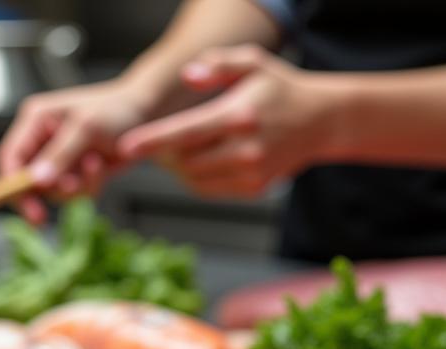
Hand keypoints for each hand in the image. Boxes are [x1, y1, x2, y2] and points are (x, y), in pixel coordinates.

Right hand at [0, 80, 152, 222]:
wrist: (144, 114)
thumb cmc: (115, 110)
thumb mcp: (86, 128)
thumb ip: (60, 154)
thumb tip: (37, 182)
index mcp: (35, 120)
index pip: (9, 158)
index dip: (14, 187)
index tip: (32, 212)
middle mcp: (41, 139)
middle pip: (29, 182)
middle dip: (55, 188)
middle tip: (74, 186)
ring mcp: (57, 157)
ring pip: (53, 192)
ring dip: (77, 187)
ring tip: (96, 164)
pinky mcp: (73, 171)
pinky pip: (73, 193)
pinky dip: (88, 187)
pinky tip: (101, 167)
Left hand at [119, 46, 328, 197]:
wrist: (320, 121)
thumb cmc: (280, 89)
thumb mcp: (252, 61)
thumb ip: (216, 65)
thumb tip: (187, 77)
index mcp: (239, 116)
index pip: (185, 132)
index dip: (152, 142)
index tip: (125, 148)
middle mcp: (245, 149)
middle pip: (185, 161)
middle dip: (163, 155)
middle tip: (155, 143)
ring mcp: (251, 173)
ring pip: (195, 180)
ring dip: (178, 168)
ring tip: (176, 151)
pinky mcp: (254, 189)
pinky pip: (210, 190)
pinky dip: (196, 179)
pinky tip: (198, 161)